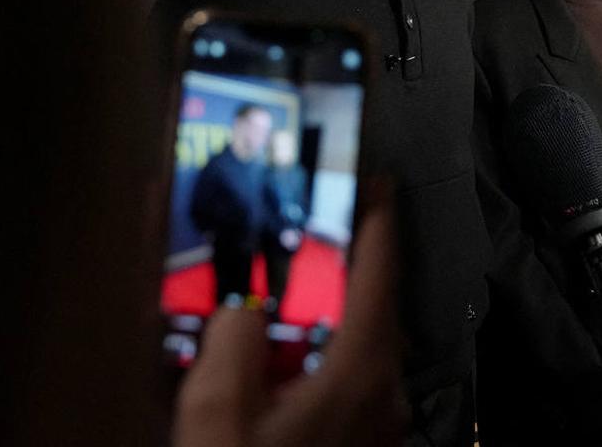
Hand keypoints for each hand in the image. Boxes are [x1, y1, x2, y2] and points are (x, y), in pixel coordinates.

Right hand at [174, 176, 405, 446]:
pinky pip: (352, 379)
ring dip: (333, 313)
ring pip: (363, 345)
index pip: (380, 274)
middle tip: (313, 232)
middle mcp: (385, 393)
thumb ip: (230, 343)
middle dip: (345, 265)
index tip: (375, 180)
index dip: (377, 220)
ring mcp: (380, 421)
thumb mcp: (216, 413)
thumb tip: (242, 310)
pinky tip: (285, 361)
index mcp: (361, 371)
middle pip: (374, 306)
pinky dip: (327, 353)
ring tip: (291, 291)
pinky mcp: (364, 440)